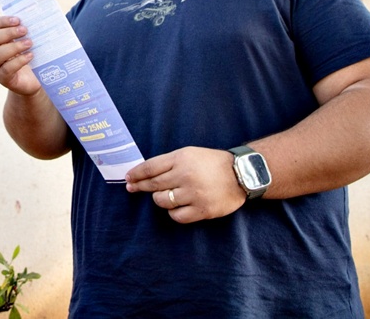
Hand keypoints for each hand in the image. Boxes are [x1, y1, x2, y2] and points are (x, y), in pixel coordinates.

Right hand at [0, 16, 41, 95]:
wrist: (31, 79)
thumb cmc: (26, 55)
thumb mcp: (22, 40)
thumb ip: (22, 30)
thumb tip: (33, 17)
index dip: (1, 21)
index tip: (18, 20)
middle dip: (7, 33)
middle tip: (25, 30)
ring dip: (14, 47)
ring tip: (29, 43)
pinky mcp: (2, 79)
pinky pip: (6, 69)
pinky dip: (19, 61)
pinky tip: (30, 56)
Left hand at [124, 147, 246, 222]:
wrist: (241, 174)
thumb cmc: (212, 163)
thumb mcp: (190, 154)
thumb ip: (169, 163)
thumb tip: (145, 172)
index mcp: (181, 158)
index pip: (150, 167)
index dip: (136, 174)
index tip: (128, 178)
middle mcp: (185, 175)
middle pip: (153, 185)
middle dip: (140, 186)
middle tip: (132, 188)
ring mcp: (194, 194)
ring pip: (162, 201)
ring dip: (159, 200)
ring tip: (164, 196)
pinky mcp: (202, 210)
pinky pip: (177, 216)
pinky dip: (173, 213)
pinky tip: (176, 207)